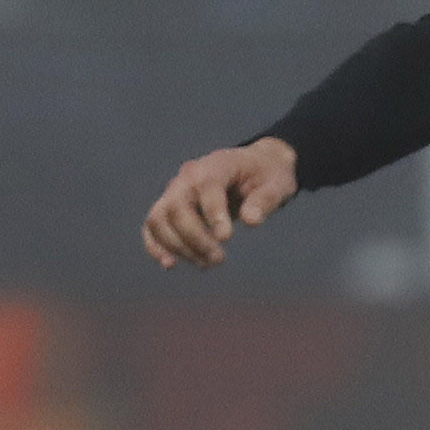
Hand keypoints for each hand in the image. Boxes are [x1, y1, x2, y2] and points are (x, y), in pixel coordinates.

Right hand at [144, 139, 299, 269]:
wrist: (254, 168)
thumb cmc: (267, 176)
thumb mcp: (277, 184)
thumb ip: (265, 200)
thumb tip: (251, 221)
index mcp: (215, 165)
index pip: (207, 188)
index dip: (214, 214)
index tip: (226, 239)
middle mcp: (187, 177)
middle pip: (176, 208)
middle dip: (194, 238)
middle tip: (218, 259)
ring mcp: (174, 192)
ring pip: (159, 220)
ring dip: (178, 246)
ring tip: (207, 263)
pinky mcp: (169, 207)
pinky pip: (152, 227)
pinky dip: (156, 245)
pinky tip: (171, 264)